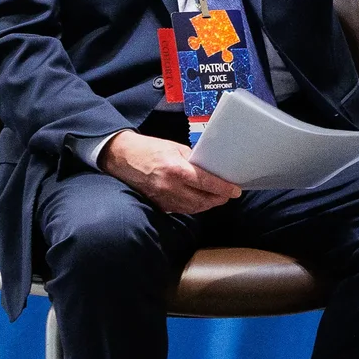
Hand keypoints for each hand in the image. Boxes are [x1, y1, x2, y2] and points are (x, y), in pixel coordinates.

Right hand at [103, 129, 240, 213]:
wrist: (122, 158)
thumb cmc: (150, 149)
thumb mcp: (176, 148)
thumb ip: (193, 160)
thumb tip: (210, 169)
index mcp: (175, 170)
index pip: (206, 183)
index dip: (223, 188)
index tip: (236, 191)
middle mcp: (169, 187)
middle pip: (202, 200)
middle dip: (218, 199)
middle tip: (228, 194)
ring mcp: (162, 198)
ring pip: (192, 208)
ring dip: (207, 205)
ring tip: (217, 198)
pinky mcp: (157, 205)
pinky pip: (181, 209)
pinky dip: (193, 207)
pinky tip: (200, 201)